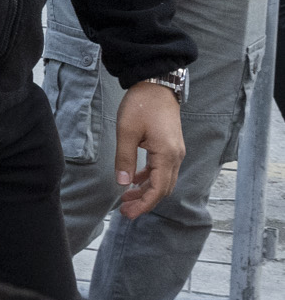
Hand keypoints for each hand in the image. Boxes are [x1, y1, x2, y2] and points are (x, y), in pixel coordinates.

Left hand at [112, 81, 184, 220]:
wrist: (156, 85)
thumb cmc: (141, 106)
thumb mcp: (126, 132)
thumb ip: (124, 159)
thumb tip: (123, 183)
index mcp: (166, 155)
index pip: (158, 190)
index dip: (144, 204)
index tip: (128, 214)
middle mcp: (176, 156)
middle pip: (163, 189)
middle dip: (145, 202)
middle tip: (124, 210)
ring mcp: (175, 152)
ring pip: (163, 180)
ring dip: (147, 191)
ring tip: (127, 198)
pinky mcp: (170, 146)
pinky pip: (162, 169)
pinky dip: (150, 178)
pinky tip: (135, 181)